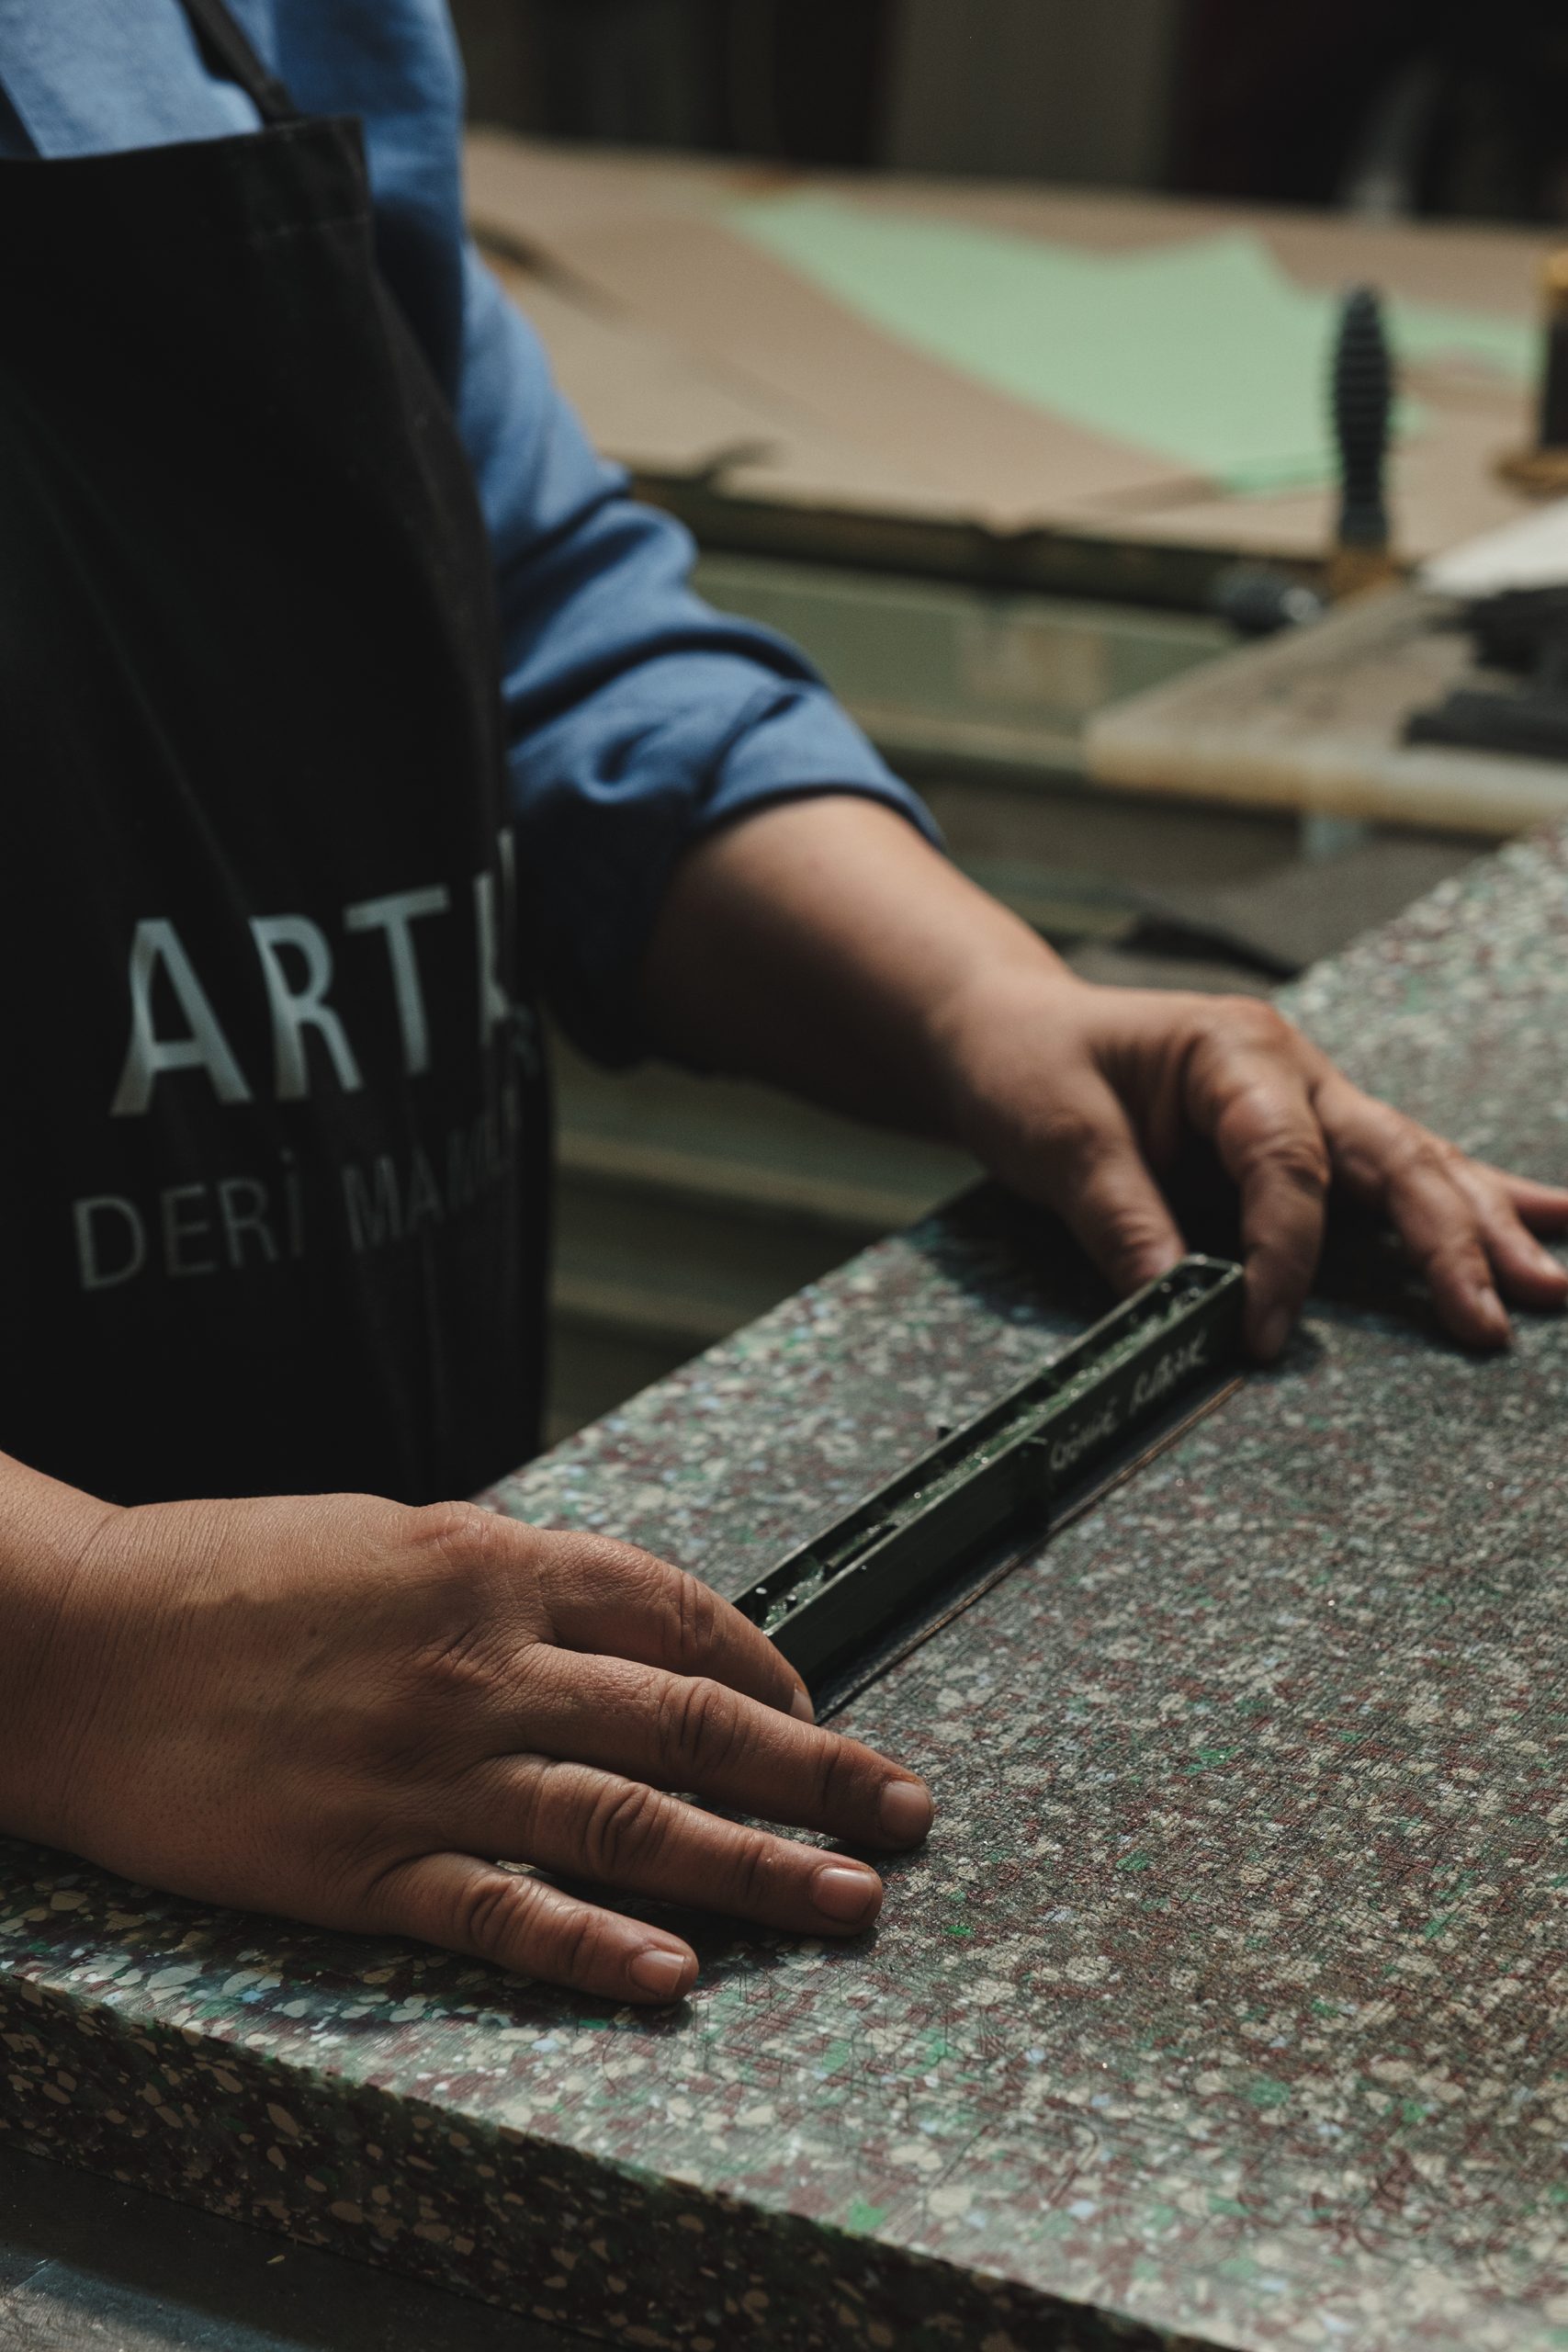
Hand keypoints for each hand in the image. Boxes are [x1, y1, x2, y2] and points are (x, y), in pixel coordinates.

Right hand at [14, 1487, 932, 2003]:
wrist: (77, 1639)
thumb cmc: (227, 1573)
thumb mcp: (391, 1537)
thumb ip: (508, 1583)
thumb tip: (610, 1631)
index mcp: (494, 1564)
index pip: (678, 1615)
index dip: (769, 1667)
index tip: (819, 1710)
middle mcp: (484, 1664)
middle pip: (692, 1722)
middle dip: (817, 1773)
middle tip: (906, 1815)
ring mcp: (430, 1770)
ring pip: (630, 1822)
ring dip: (755, 1866)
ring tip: (848, 1903)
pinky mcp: (364, 1864)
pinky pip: (505, 1914)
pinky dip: (597, 1948)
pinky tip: (674, 1978)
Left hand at [935, 968, 1567, 1358]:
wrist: (1008, 1029)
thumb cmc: (1029, 1068)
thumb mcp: (1056, 1138)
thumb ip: (1122, 1220)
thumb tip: (1183, 1311)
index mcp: (1234, 1052)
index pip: (1285, 1165)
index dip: (1283, 1257)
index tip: (1260, 1336)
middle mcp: (1293, 1071)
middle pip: (1390, 1157)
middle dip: (1449, 1239)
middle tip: (1495, 1316)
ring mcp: (1312, 1100)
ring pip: (1416, 1164)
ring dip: (1483, 1225)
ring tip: (1551, 1284)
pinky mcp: (1310, 1136)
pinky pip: (1399, 1171)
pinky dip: (1469, 1201)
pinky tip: (1547, 1224)